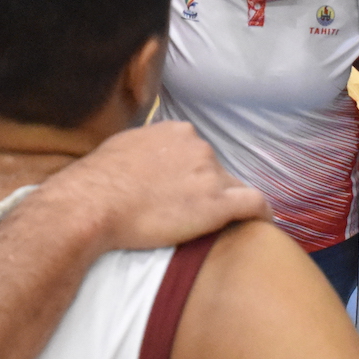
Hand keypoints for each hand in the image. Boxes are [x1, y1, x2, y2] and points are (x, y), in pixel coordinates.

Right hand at [42, 121, 265, 251]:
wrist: (93, 204)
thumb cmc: (97, 182)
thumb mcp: (122, 148)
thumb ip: (144, 149)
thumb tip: (143, 157)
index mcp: (175, 131)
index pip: (196, 153)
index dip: (191, 175)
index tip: (184, 192)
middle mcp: (197, 147)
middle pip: (215, 170)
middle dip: (206, 191)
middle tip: (189, 216)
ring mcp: (210, 174)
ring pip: (233, 188)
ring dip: (226, 205)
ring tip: (220, 227)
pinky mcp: (217, 204)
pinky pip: (254, 205)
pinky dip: (263, 214)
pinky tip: (265, 225)